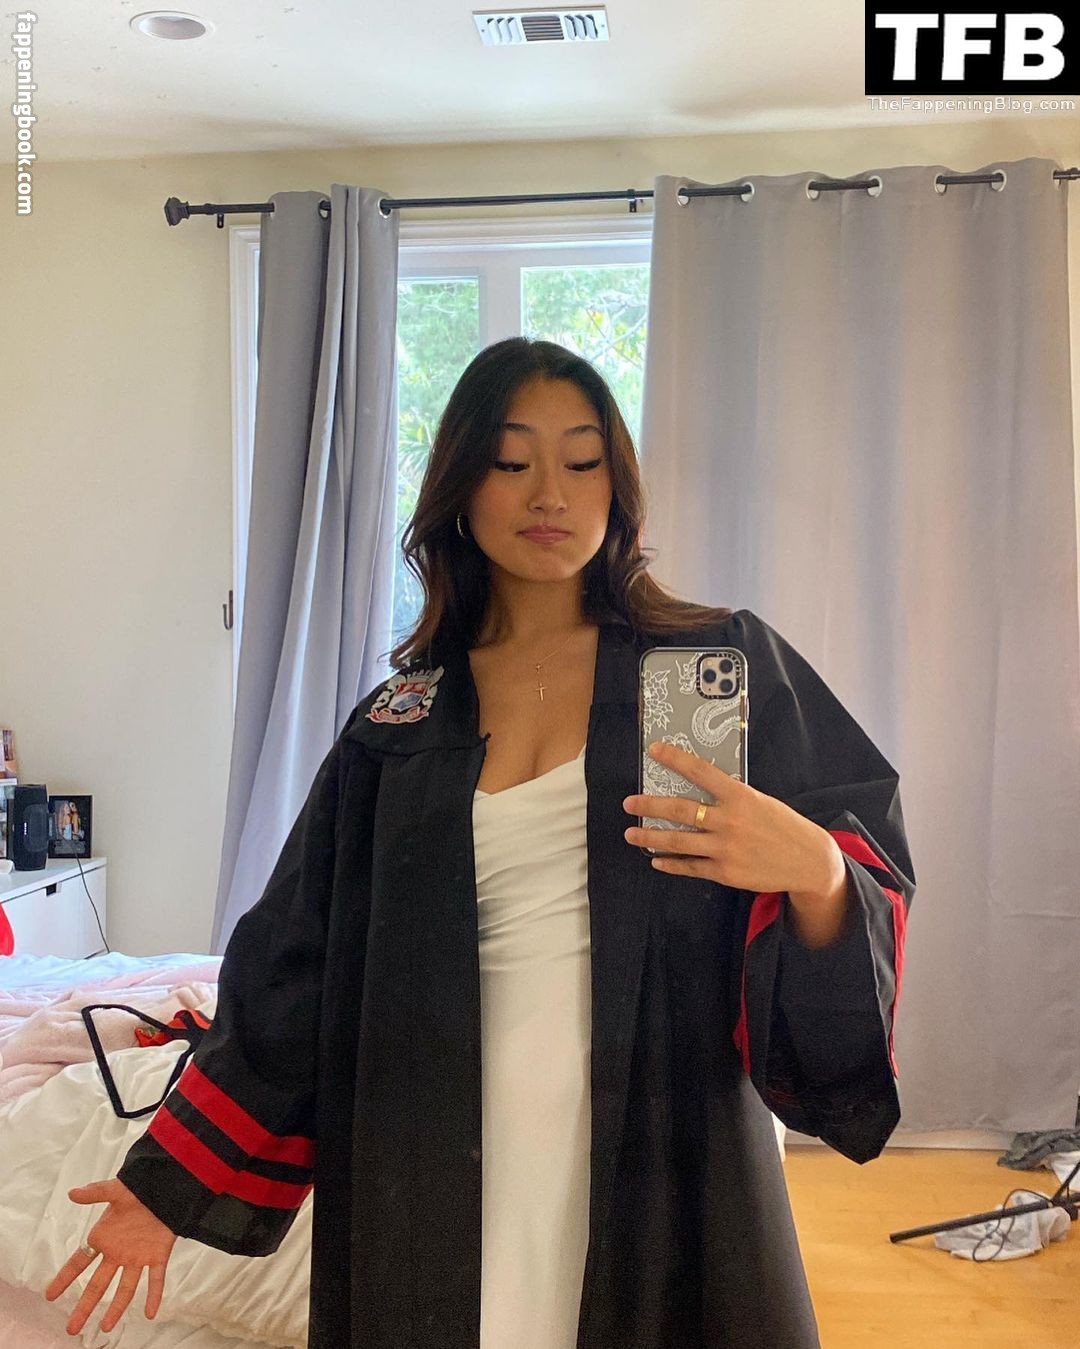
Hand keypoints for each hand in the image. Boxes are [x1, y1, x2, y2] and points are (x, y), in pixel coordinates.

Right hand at [44, 1177, 177, 1336]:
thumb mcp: (115, 1190)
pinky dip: (154, 1295)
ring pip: (125, 1288)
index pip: (79, 1262)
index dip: (64, 1278)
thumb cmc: (139, 1188)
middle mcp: (118, 1253)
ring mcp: (138, 1257)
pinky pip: (156, 1279)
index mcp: (104, 1239)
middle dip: (84, 1306)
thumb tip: (71, 1193)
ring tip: (106, 1327)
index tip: (49, 1295)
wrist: (166, 1188)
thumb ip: (95, 1193)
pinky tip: (150, 1313)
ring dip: (116, 1307)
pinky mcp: (158, 1256)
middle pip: (97, 1285)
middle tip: (72, 1328)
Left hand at [622, 740, 841, 896]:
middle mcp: (729, 821)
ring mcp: (726, 849)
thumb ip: (731, 797)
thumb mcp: (760, 801)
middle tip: (629, 803)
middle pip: (680, 809)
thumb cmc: (783, 825)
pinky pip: (690, 866)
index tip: (654, 750)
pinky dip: (671, 863)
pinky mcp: (725, 872)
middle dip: (649, 805)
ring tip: (632, 833)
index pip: (700, 771)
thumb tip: (699, 789)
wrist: (808, 861)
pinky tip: (657, 861)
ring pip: (678, 841)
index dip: (675, 759)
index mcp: (740, 796)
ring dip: (651, 837)